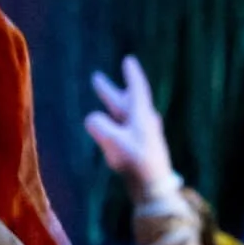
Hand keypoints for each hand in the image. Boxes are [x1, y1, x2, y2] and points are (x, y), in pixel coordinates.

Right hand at [84, 54, 177, 202]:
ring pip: (122, 115)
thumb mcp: (113, 140)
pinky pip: (122, 128)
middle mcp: (142, 121)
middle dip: (110, 91)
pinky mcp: (137, 147)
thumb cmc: (135, 160)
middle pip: (125, 101)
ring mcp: (141, 134)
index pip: (136, 88)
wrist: (152, 184)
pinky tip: (106, 127)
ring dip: (110, 107)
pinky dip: (112, 123)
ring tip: (99, 103)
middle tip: (96, 78)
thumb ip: (99, 125)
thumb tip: (91, 118)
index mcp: (141, 114)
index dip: (132, 74)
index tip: (128, 60)